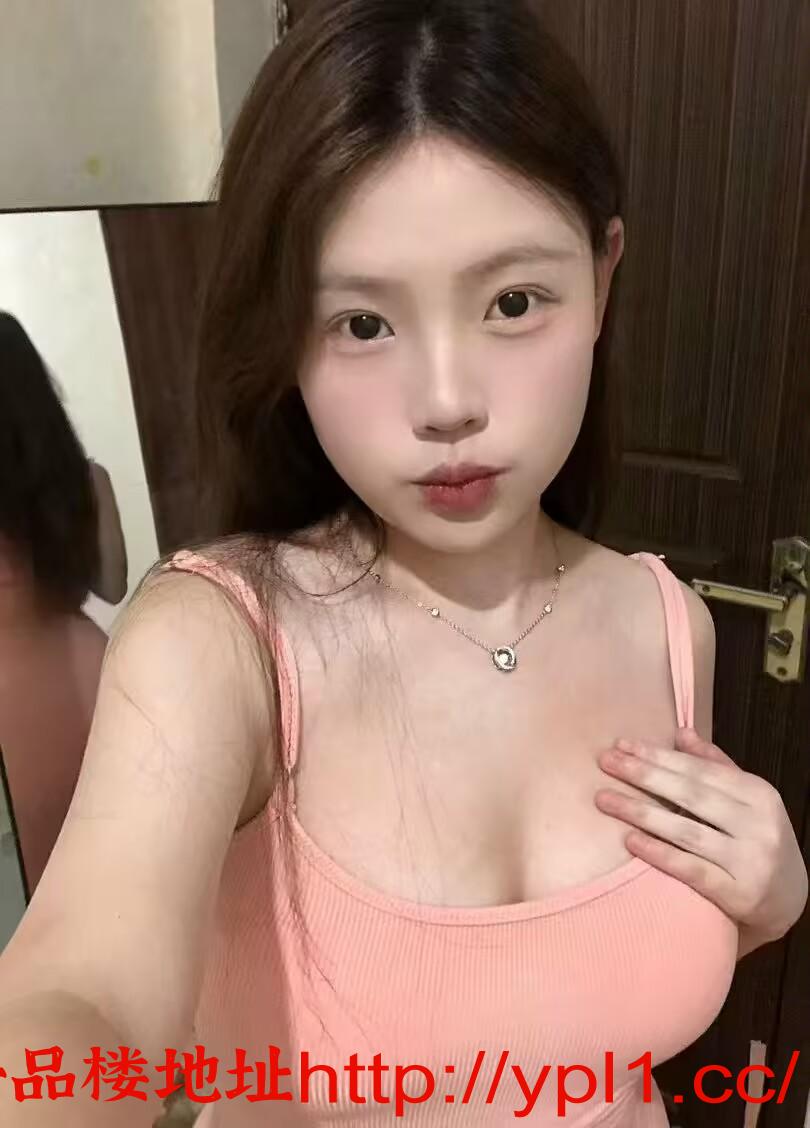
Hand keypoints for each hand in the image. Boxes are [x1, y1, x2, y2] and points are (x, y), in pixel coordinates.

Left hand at [594, 728, 807, 950]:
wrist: (790, 899)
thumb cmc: (758, 840)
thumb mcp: (747, 799)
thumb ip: (715, 766)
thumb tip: (681, 732)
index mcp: (758, 793)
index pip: (700, 769)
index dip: (659, 755)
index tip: (622, 745)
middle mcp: (757, 824)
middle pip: (691, 794)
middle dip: (644, 775)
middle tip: (606, 762)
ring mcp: (750, 860)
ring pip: (687, 831)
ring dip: (641, 812)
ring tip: (605, 799)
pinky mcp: (739, 894)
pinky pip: (691, 869)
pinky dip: (659, 853)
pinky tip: (630, 840)